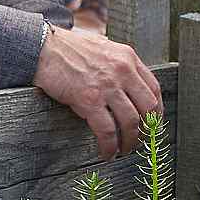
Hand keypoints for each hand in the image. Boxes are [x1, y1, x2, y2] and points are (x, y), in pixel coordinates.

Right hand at [33, 24, 163, 156]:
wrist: (43, 47)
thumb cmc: (69, 48)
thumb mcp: (103, 48)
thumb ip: (118, 65)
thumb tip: (128, 86)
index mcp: (128, 58)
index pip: (154, 89)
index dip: (156, 112)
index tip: (151, 124)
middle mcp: (122, 71)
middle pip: (148, 108)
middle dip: (147, 130)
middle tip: (140, 141)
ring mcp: (107, 86)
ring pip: (131, 122)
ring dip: (130, 142)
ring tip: (123, 150)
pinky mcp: (89, 100)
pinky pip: (107, 131)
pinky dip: (110, 146)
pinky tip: (107, 152)